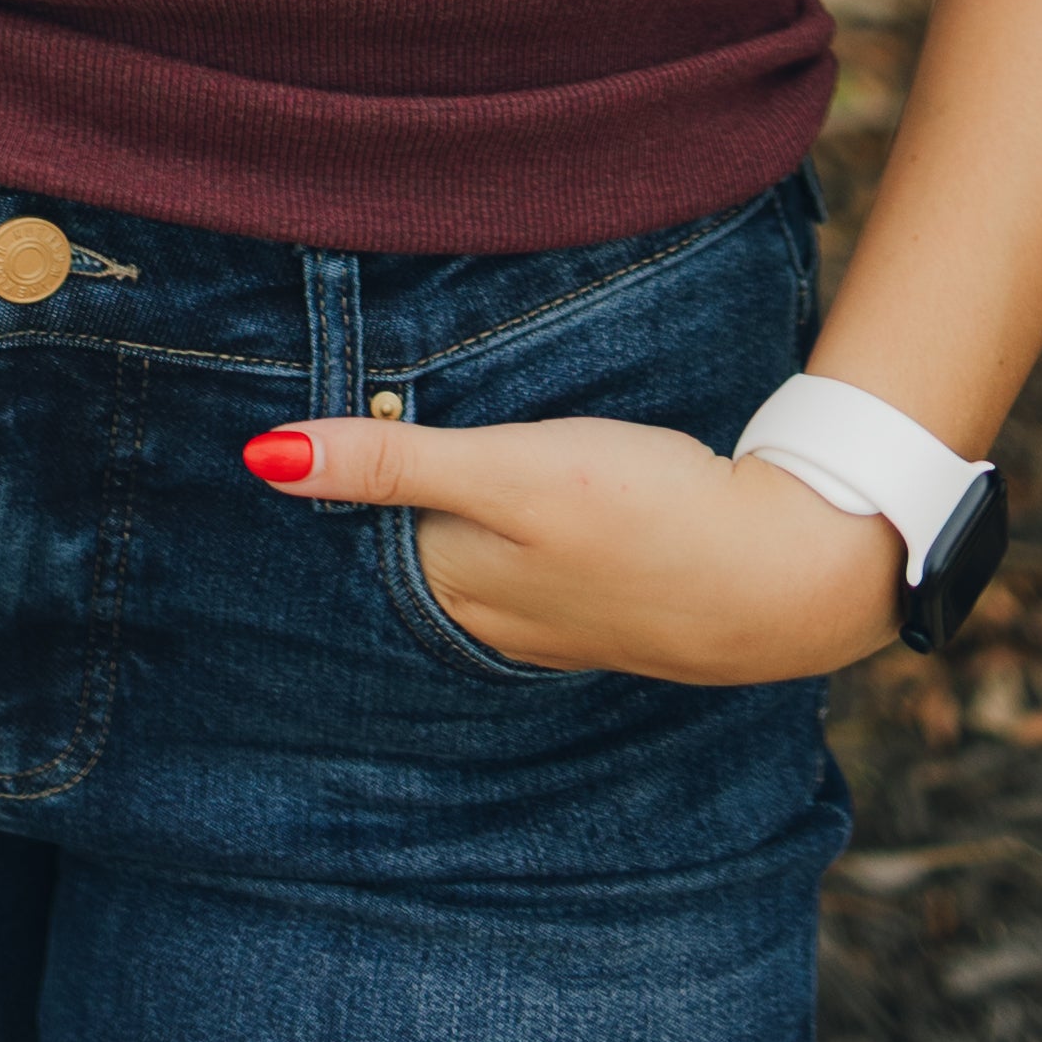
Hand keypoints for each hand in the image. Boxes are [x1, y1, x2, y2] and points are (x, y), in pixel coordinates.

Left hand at [245, 407, 907, 683]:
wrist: (779, 572)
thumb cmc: (641, 514)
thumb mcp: (508, 472)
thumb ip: (391, 461)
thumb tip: (262, 457)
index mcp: (455, 582)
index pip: (361, 526)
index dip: (335, 469)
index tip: (300, 422)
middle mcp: (491, 615)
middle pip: (406, 549)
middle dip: (377, 501)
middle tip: (342, 431)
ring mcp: (550, 619)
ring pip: (464, 561)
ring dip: (440, 518)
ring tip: (414, 463)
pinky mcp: (603, 602)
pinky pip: (523, 572)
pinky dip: (501, 537)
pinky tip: (513, 515)